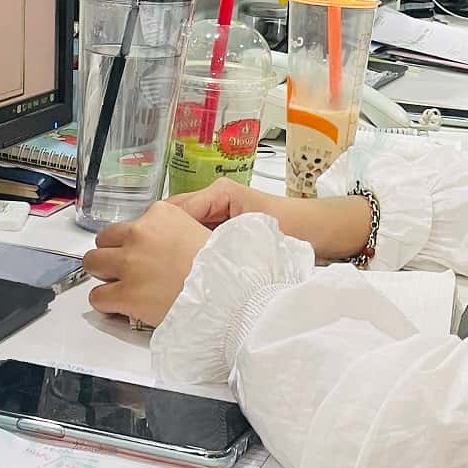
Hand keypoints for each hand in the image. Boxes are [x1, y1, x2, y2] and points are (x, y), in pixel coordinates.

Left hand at [85, 203, 209, 327]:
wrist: (227, 295)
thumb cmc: (221, 267)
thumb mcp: (200, 230)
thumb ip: (174, 230)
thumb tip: (162, 243)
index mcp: (160, 214)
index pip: (131, 222)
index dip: (135, 239)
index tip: (142, 250)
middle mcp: (141, 234)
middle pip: (105, 239)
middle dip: (112, 252)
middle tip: (125, 266)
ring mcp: (130, 264)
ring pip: (93, 263)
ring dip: (103, 273)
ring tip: (117, 284)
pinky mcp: (126, 294)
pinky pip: (97, 296)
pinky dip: (105, 301)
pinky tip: (119, 304)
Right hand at [167, 179, 371, 263]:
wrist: (319, 232)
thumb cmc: (292, 224)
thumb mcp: (250, 227)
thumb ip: (216, 233)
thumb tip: (181, 245)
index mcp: (217, 193)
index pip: (174, 209)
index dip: (158, 230)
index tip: (147, 251)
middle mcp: (213, 202)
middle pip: (171, 221)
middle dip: (160, 241)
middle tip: (150, 266)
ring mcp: (215, 220)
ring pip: (179, 234)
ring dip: (171, 251)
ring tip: (159, 272)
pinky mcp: (221, 237)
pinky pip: (194, 244)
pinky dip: (185, 257)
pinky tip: (179, 275)